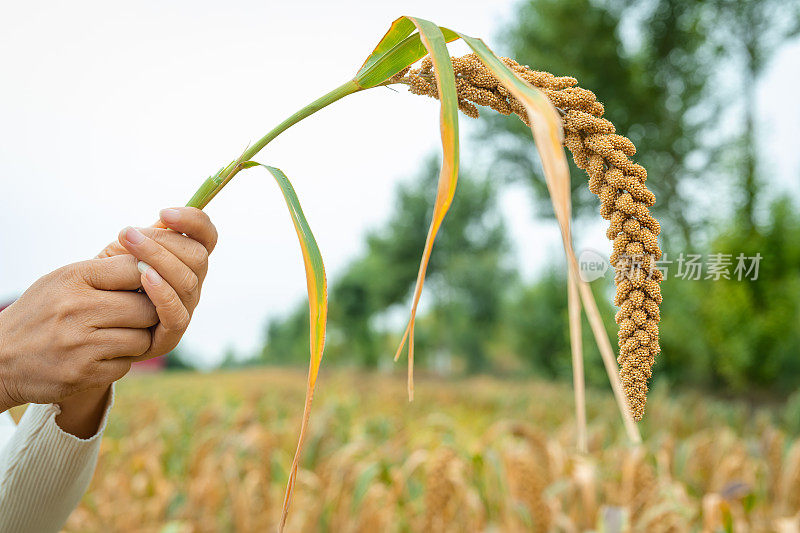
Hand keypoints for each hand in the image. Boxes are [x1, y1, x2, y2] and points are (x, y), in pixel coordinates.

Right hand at [0, 255, 156, 409]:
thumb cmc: (42, 313)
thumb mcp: (63, 281)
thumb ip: (107, 271)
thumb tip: (157, 266)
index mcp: (74, 278)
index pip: (135, 269)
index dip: (150, 277)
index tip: (147, 285)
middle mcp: (76, 309)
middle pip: (146, 308)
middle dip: (149, 313)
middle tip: (136, 316)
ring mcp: (79, 344)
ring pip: (141, 339)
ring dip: (136, 340)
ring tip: (117, 335)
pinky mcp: (82, 374)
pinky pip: (126, 365)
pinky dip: (120, 361)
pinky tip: (100, 355)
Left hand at [97, 207, 217, 360]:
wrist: (83, 319)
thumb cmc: (103, 280)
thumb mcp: (122, 251)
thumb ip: (146, 235)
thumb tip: (166, 217)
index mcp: (185, 262)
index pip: (207, 238)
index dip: (194, 222)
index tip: (164, 212)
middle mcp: (191, 285)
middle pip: (198, 257)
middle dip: (163, 241)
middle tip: (128, 234)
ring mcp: (184, 310)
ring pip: (187, 282)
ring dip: (158, 260)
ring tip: (129, 247)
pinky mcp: (170, 336)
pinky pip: (177, 314)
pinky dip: (163, 293)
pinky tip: (144, 277)